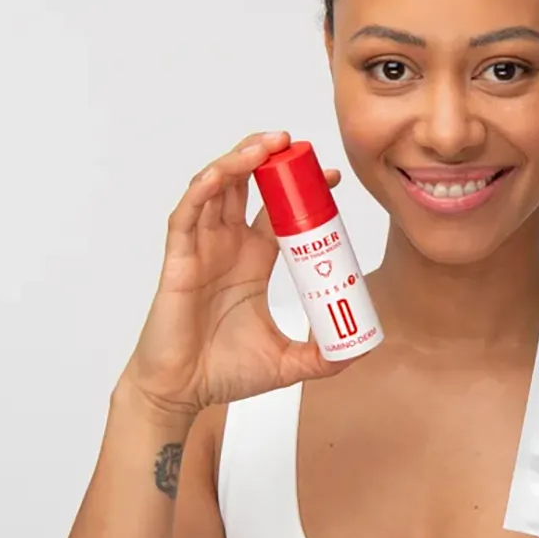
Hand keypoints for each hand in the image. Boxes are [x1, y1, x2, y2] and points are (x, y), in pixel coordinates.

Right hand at [119, 131, 356, 419]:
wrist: (183, 393)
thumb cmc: (222, 372)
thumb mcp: (286, 362)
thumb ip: (322, 357)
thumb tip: (359, 353)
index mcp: (253, 260)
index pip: (279, 211)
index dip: (301, 190)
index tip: (331, 177)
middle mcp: (227, 246)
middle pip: (247, 186)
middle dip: (269, 160)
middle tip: (297, 146)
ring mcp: (201, 248)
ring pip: (217, 188)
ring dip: (238, 160)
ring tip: (266, 144)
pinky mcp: (178, 259)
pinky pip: (187, 213)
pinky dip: (203, 189)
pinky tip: (222, 174)